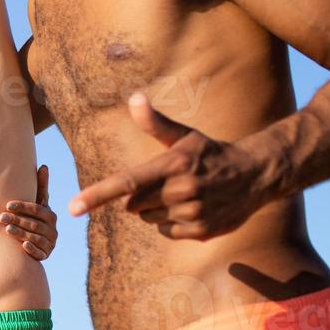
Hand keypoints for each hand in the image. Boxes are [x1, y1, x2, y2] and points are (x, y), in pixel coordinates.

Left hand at [0, 164, 58, 259]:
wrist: (38, 242)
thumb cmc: (35, 217)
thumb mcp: (39, 203)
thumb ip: (41, 187)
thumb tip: (44, 166)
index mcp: (50, 215)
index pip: (37, 209)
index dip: (23, 206)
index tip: (8, 205)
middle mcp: (53, 230)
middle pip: (34, 224)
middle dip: (18, 220)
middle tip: (1, 217)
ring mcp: (50, 244)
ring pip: (36, 238)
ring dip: (21, 233)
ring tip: (7, 229)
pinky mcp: (45, 255)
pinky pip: (40, 254)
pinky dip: (32, 250)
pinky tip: (23, 246)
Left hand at [69, 93, 267, 239]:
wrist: (256, 175)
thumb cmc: (211, 153)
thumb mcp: (185, 136)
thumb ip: (156, 122)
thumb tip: (135, 98)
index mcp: (172, 165)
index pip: (126, 182)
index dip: (96, 195)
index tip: (72, 207)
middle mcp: (181, 191)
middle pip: (133, 204)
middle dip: (139, 196)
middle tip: (164, 182)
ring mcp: (192, 213)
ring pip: (149, 219)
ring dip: (155, 209)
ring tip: (182, 194)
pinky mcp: (202, 231)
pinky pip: (167, 232)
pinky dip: (171, 223)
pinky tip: (191, 208)